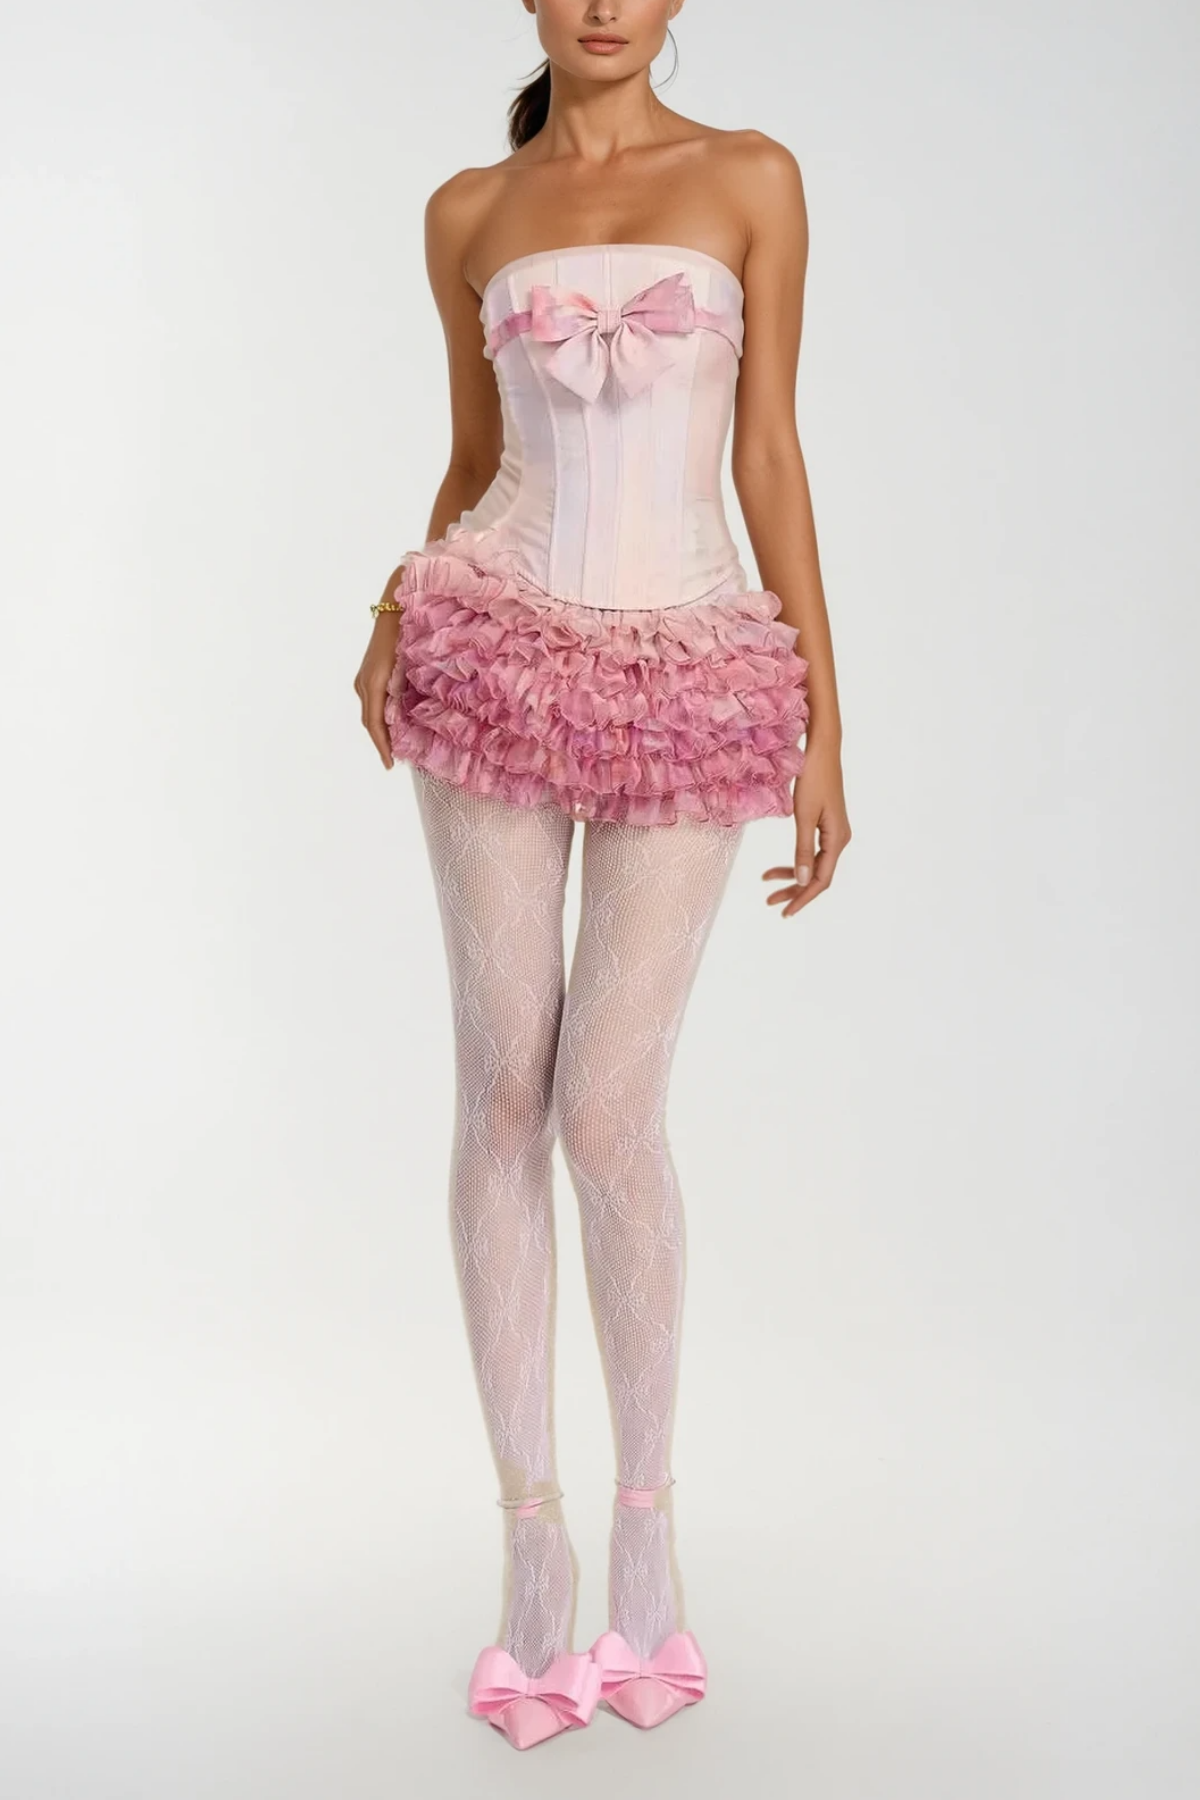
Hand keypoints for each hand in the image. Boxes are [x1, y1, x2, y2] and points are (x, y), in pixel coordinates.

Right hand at [354, 611, 402, 768]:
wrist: (393, 611)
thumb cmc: (404, 635)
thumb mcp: (406, 668)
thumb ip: (402, 693)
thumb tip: (406, 719)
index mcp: (374, 684)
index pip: (376, 724)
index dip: (382, 746)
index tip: (389, 764)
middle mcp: (363, 684)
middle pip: (370, 722)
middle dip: (381, 742)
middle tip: (392, 760)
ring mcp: (362, 680)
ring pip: (370, 712)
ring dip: (380, 730)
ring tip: (392, 745)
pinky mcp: (365, 675)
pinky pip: (370, 702)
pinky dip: (379, 716)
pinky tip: (390, 722)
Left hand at [762, 739, 850, 917]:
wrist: (822, 750)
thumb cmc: (813, 778)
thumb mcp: (804, 816)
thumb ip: (802, 850)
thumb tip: (801, 881)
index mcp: (837, 840)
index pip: (820, 880)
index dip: (802, 898)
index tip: (784, 911)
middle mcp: (839, 839)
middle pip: (817, 876)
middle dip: (794, 890)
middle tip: (770, 901)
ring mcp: (835, 832)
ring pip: (814, 865)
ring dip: (792, 876)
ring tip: (768, 884)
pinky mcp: (828, 825)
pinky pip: (813, 852)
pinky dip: (796, 861)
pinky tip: (780, 867)